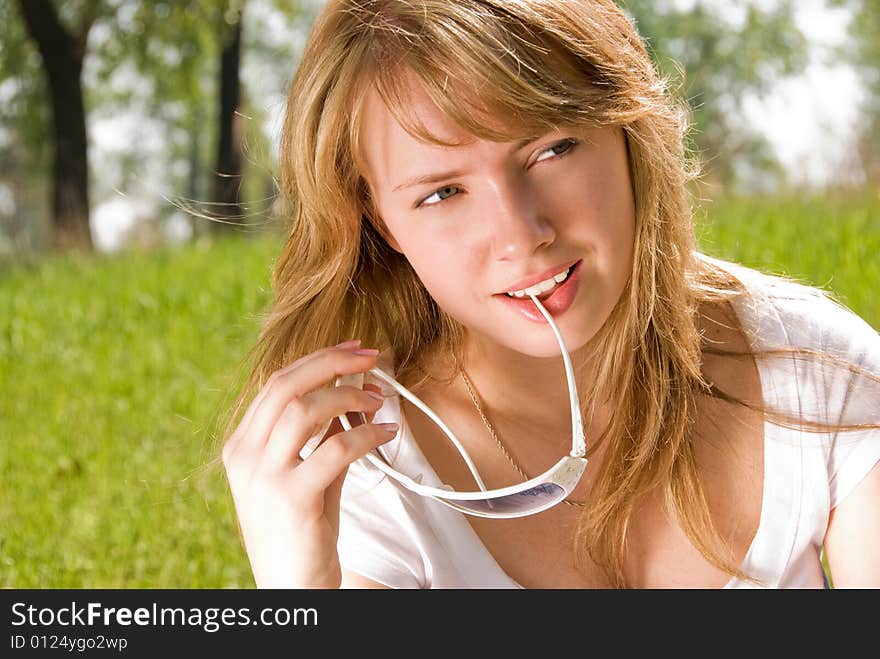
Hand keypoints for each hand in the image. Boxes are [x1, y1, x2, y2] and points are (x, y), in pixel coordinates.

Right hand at [221, 340, 396, 587]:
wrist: (292, 589)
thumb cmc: (301, 531)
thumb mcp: (304, 472)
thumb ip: (322, 433)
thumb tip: (355, 387)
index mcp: (240, 445)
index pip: (276, 383)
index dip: (317, 359)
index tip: (353, 349)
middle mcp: (244, 456)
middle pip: (287, 385)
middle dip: (333, 362)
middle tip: (371, 357)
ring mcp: (263, 477)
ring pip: (306, 410)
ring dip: (350, 397)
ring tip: (380, 402)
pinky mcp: (292, 498)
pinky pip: (335, 449)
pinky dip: (366, 434)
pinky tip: (386, 432)